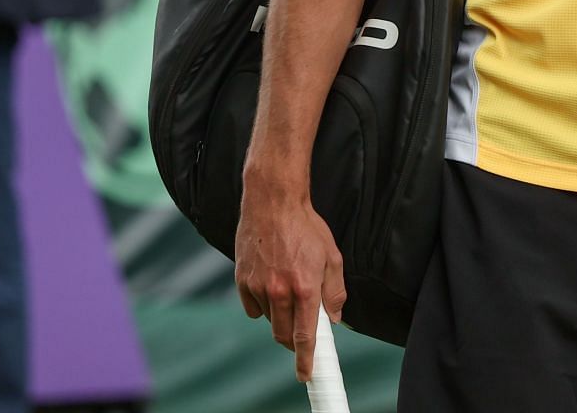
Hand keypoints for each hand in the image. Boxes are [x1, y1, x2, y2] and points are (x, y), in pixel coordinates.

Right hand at [234, 181, 347, 380]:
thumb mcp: (332, 256)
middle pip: (283, 335)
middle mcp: (280, 291)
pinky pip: (252, 307)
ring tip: (288, 288)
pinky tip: (270, 284)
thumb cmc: (306, 227)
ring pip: (269, 320)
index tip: (307, 375)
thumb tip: (335, 318)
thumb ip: (335, 291)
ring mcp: (258, 286)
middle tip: (302, 332)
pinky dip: (262, 304)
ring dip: (280, 316)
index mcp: (305, 287)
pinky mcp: (242, 280)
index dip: (306, 360)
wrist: (273, 202)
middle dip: (293, 341)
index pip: (305, 337)